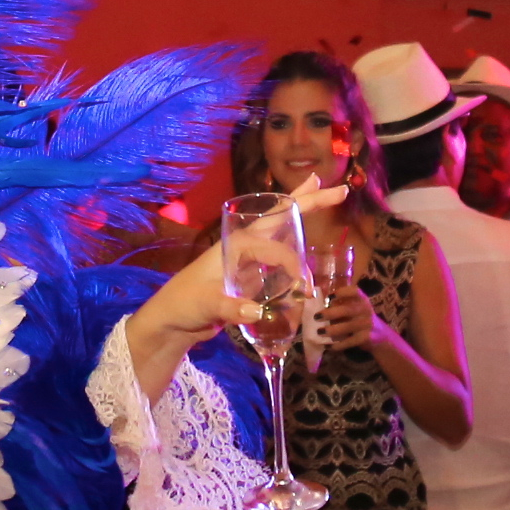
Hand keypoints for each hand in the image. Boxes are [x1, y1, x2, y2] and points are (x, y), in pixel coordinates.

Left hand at [132, 183, 350, 359]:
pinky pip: (277, 250)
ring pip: (280, 228)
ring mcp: (246, 257)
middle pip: (280, 216)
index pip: (276, 250)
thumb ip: (230, 308)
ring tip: (319, 189)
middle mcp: (243, 245)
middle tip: (338, 188)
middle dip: (307, 201)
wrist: (171, 321)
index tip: (302, 291)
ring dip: (299, 211)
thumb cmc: (184, 305)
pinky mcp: (248, 272)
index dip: (293, 267)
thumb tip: (257, 311)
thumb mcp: (206, 305)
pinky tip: (301, 229)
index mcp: (234, 245)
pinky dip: (292, 237)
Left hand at [313, 279, 378, 359]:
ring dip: (331, 330)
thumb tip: (317, 307)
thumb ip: (341, 306)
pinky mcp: (366, 338)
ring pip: (347, 327)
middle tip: (317, 317)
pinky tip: (328, 346)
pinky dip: (337, 345)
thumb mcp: (355, 309)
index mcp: (362, 299)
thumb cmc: (360, 319)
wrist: (380, 336)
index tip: (329, 296)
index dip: (342, 292)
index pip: (354, 291)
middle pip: (347, 310)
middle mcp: (365, 310)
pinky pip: (349, 341)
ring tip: (319, 332)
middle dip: (330, 313)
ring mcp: (367, 324)